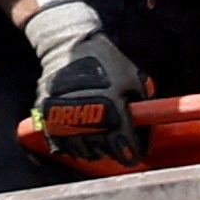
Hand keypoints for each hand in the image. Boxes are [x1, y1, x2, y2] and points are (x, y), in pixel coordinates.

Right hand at [23, 0, 149, 169]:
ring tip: (98, 137)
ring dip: (94, 149)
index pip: (126, 146)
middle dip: (114, 150)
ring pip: (84, 152)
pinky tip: (81, 135)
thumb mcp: (133, 76)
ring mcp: (67, 120)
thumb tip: (150, 121)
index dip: (133, 153)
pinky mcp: (50, 119)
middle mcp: (90, 119)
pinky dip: (73, 145)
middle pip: (105, 152)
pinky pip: (63, 146)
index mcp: (114, 110)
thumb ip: (144, 101)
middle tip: (116, 143)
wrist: (68, 45)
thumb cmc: (105, 60)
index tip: (135, 154)